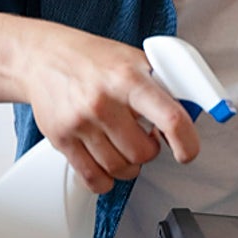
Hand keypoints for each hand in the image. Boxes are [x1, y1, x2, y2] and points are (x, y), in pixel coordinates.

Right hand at [17, 22, 199, 192]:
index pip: (170, 118)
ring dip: (130, 165)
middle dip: (150, 150)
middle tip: (145, 138)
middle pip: (143, 153)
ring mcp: (80, 123)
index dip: (187, 142)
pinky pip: (93, 179)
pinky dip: (106, 179)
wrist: (43, 57)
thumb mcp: (135, 60)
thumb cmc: (94, 59)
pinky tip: (108, 163)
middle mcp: (103, 102)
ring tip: (125, 146)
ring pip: (120, 168)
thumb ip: (164, 85)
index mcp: (129, 79)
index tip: (188, 152)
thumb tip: (194, 110)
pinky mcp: (61, 139)